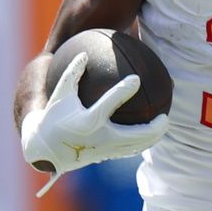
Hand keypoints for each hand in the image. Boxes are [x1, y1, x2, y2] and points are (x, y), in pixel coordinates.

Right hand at [20, 52, 169, 196]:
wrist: (46, 150)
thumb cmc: (54, 118)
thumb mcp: (59, 94)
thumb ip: (72, 74)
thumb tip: (84, 54)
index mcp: (87, 121)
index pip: (109, 104)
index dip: (124, 91)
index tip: (137, 79)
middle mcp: (99, 138)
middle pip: (133, 136)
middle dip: (152, 128)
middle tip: (164, 115)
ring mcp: (104, 150)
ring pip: (135, 147)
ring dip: (153, 138)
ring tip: (164, 124)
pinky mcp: (106, 156)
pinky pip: (129, 150)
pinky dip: (143, 142)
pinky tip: (152, 133)